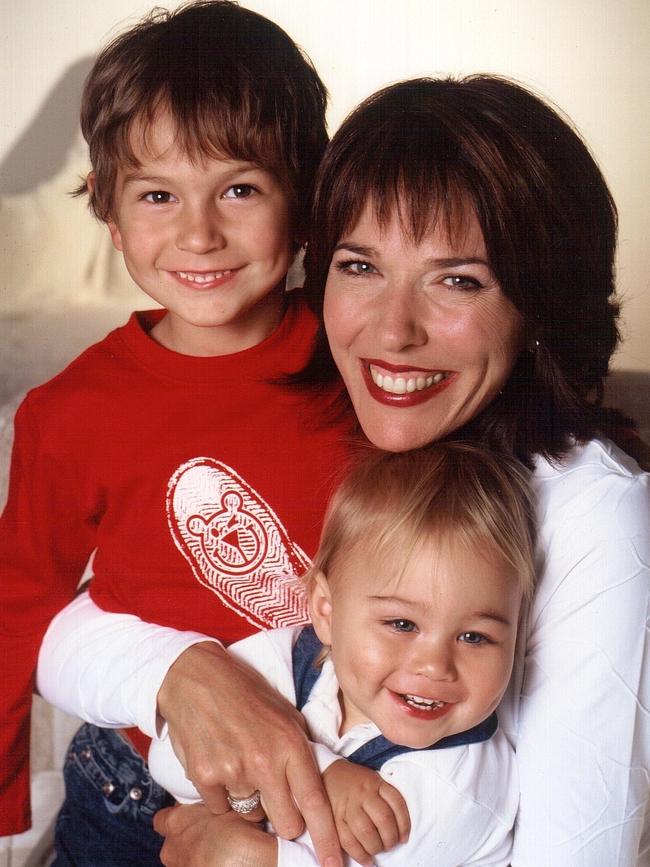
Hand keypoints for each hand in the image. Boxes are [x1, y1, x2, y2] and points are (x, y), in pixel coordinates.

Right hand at [157, 642, 341, 866]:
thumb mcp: (285, 715)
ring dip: (250, 801)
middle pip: (287, 823)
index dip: (327, 838)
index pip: (315, 802)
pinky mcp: (205, 777)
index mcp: (291, 743)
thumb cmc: (245, 695)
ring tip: (241, 765)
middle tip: (275, 799)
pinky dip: (221, 794)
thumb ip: (299, 753)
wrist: (196, 678)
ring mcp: (234, 771)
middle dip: (286, 821)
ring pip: (252, 816)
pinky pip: (221, 808)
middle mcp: (266, 761)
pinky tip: (219, 763)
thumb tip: (313, 793)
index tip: (333, 863)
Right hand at [322, 760, 409, 865]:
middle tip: (390, 845)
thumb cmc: (355, 782)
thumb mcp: (373, 780)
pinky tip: (367, 860)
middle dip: (390, 838)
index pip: (397, 803)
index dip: (404, 824)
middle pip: (383, 818)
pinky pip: (348, 841)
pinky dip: (360, 855)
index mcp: (375, 782)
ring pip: (366, 831)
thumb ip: (385, 797)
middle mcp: (362, 793)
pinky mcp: (335, 819)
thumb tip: (400, 828)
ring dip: (376, 846)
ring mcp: (347, 806)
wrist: (327, 774)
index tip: (403, 837)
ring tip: (378, 850)